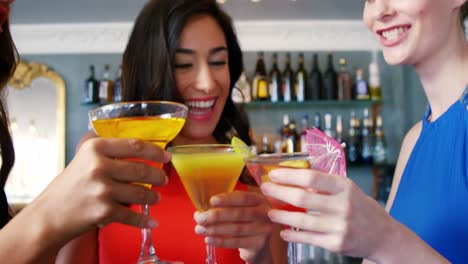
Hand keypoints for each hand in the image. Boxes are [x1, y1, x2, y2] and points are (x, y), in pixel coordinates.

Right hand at [32, 136, 169, 240]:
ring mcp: (102, 190)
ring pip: (141, 193)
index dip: (155, 151)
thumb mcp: (84, 157)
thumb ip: (108, 148)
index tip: (165, 156)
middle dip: (158, 176)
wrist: (50, 214)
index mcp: (95, 148)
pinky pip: (132, 216)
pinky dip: (144, 220)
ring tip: (155, 197)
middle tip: (163, 179)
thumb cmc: (70, 185)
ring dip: (153, 197)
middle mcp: (99, 167)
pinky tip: (151, 221)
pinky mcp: (104, 211)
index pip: (134, 145)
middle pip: (142, 169)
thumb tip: (140, 143)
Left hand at [194, 191, 272, 262]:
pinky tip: (208, 239)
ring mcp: (264, 229)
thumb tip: (201, 210)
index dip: (227, 199)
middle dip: (216, 216)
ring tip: (199, 229)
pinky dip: (220, 241)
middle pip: (238, 214)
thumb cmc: (245, 223)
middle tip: (199, 218)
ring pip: (236, 229)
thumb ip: (226, 206)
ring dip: (214, 229)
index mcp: (259, 200)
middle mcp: (264, 213)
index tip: (211, 201)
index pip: (243, 197)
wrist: (258, 245)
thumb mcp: (241, 210)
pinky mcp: (259, 244)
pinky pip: (236, 242)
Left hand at [260, 168, 394, 259]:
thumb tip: (294, 173)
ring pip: (302, 221)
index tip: (273, 174)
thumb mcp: (347, 189)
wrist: (383, 235)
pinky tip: (282, 231)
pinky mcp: (336, 244)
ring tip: (269, 213)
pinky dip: (292, 235)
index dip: (289, 175)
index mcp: (344, 187)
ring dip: (281, 215)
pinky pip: (308, 239)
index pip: (311, 178)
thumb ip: (324, 183)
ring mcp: (340, 226)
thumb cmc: (360, 207)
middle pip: (302, 199)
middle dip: (279, 193)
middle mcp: (343, 206)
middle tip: (265, 189)